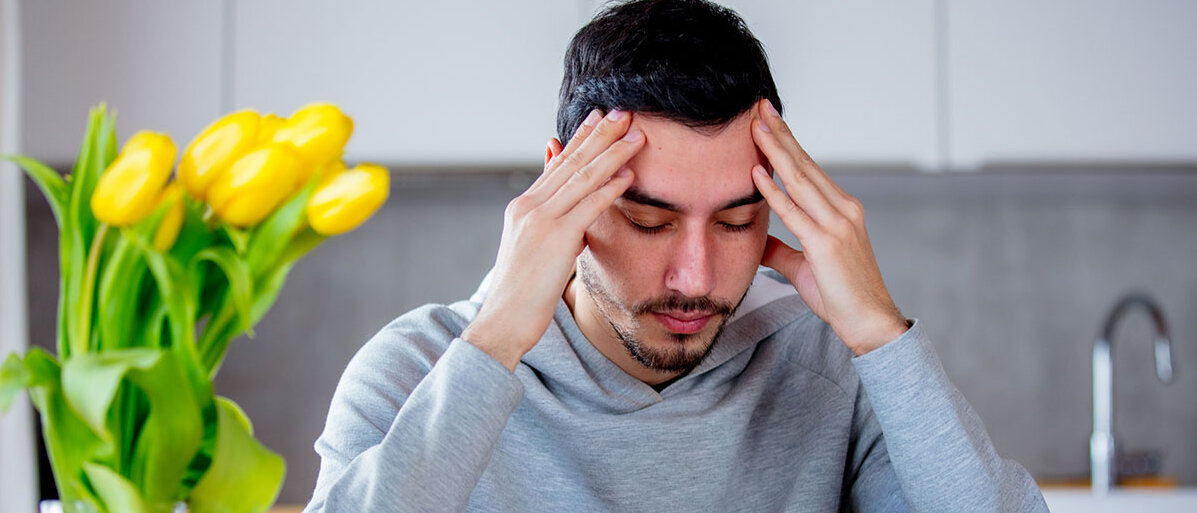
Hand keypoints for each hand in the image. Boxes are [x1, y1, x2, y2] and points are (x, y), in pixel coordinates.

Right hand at [462, 109, 644, 368]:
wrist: (503, 320)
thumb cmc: (521, 295)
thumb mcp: (533, 252)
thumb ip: (552, 229)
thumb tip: (574, 224)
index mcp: (522, 208)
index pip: (557, 165)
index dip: (580, 140)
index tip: (599, 118)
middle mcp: (529, 207)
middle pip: (571, 162)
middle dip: (600, 135)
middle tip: (623, 112)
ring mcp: (540, 220)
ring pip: (583, 177)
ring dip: (612, 153)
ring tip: (636, 135)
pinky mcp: (555, 238)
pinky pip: (589, 205)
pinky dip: (610, 187)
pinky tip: (629, 174)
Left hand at [749, 99, 907, 354]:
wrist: (870, 322)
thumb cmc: (841, 296)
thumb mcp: (804, 266)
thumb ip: (781, 249)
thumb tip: (757, 240)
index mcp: (841, 209)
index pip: (808, 168)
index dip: (786, 142)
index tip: (767, 120)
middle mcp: (842, 209)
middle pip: (804, 163)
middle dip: (780, 133)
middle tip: (759, 106)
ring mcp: (836, 224)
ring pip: (799, 179)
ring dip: (774, 151)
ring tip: (755, 126)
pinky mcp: (826, 243)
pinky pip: (794, 212)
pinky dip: (773, 192)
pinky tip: (756, 173)